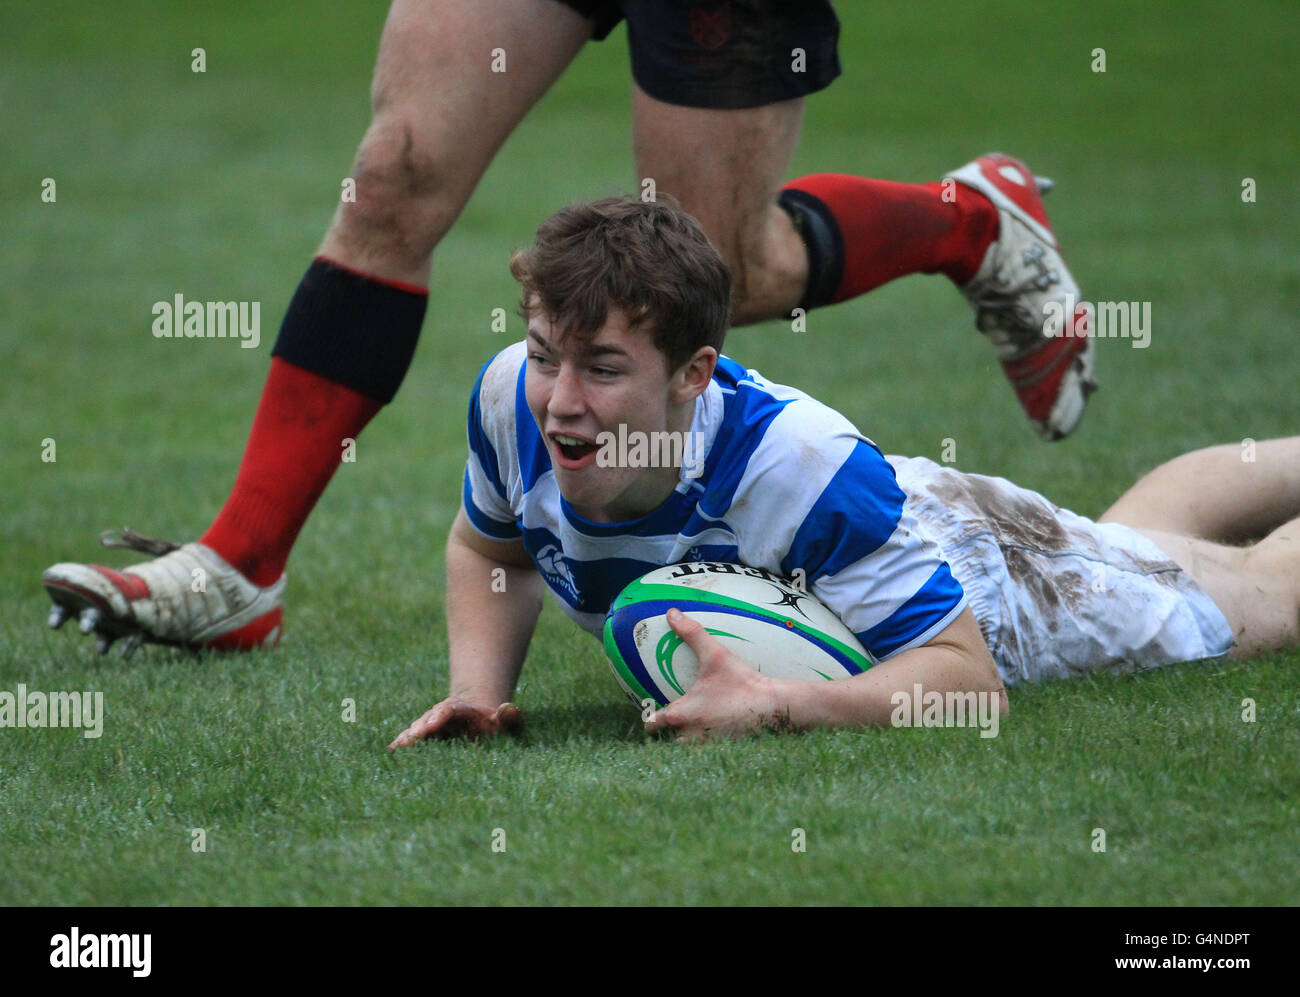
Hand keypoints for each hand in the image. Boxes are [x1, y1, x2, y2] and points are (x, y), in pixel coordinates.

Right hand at [388, 697, 521, 749]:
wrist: (478, 719)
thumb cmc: (493, 723)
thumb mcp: (503, 719)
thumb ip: (509, 716)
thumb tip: (510, 709)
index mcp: (460, 709)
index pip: (448, 710)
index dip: (439, 716)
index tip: (431, 725)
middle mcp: (441, 714)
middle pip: (428, 718)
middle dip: (419, 728)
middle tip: (410, 740)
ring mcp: (430, 725)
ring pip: (417, 729)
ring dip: (408, 737)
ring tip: (398, 748)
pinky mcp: (424, 737)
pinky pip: (411, 739)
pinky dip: (401, 745)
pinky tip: (390, 753)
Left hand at [643, 608, 789, 741]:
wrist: (773, 707)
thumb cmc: (741, 681)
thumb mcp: (715, 655)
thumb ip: (692, 633)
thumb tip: (672, 613)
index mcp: (681, 713)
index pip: (654, 722)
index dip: (650, 720)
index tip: (650, 716)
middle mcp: (690, 734)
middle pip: (667, 741)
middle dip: (667, 735)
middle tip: (671, 724)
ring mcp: (707, 745)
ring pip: (685, 748)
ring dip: (685, 741)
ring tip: (691, 730)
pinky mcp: (723, 751)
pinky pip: (706, 752)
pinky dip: (705, 745)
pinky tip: (714, 735)